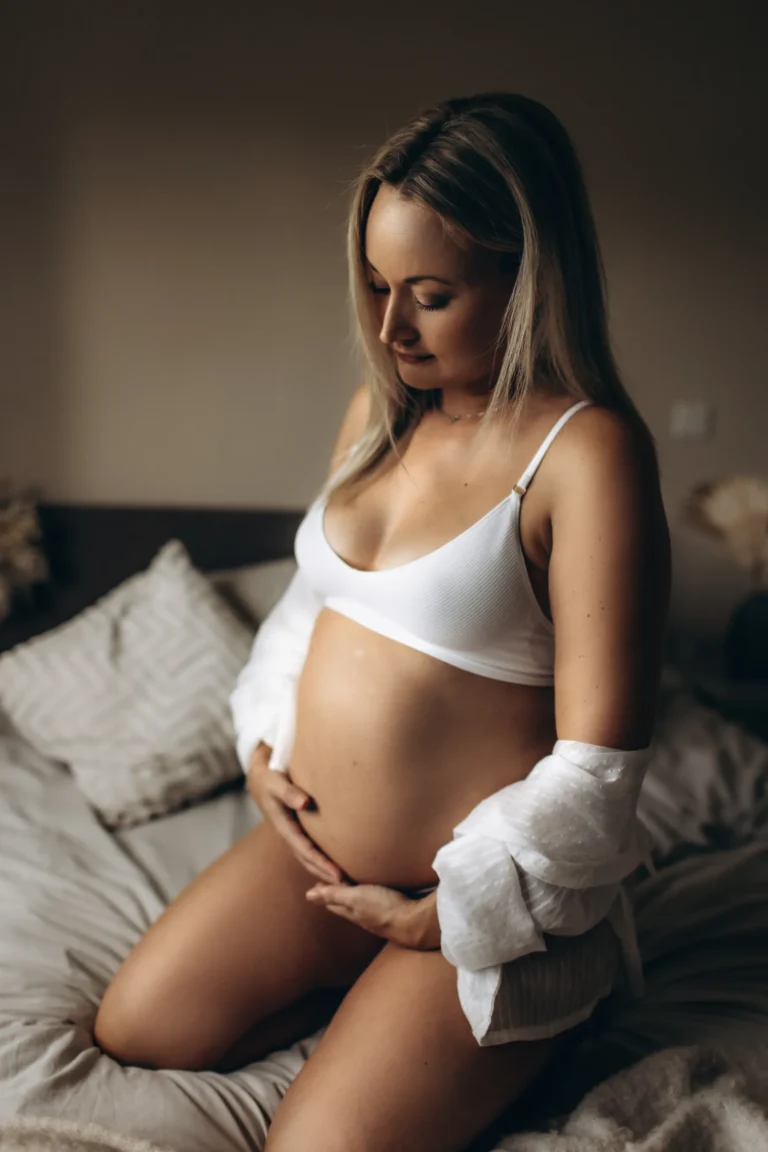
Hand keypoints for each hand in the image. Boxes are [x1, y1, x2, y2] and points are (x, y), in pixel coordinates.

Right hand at [246, 747, 342, 883]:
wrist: (260, 779)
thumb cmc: (269, 779)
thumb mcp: (274, 782)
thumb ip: (288, 792)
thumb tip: (305, 803)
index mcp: (284, 827)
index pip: (305, 850)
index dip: (322, 864)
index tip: (338, 876)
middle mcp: (289, 835)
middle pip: (309, 861)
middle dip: (327, 876)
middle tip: (349, 887)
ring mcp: (294, 835)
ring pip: (310, 859)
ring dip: (326, 873)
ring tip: (348, 884)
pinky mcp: (299, 832)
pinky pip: (311, 851)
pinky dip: (323, 862)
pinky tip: (338, 868)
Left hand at [305, 882, 440, 949]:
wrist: (414, 923)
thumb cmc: (384, 908)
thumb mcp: (355, 897)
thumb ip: (334, 894)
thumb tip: (307, 895)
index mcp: (352, 911)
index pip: (333, 903)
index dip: (324, 894)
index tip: (317, 884)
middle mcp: (363, 917)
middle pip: (345, 906)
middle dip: (336, 896)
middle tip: (329, 885)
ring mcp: (379, 917)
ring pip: (361, 907)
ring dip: (354, 898)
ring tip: (351, 889)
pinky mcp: (393, 914)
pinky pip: (377, 905)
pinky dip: (371, 899)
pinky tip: (377, 895)